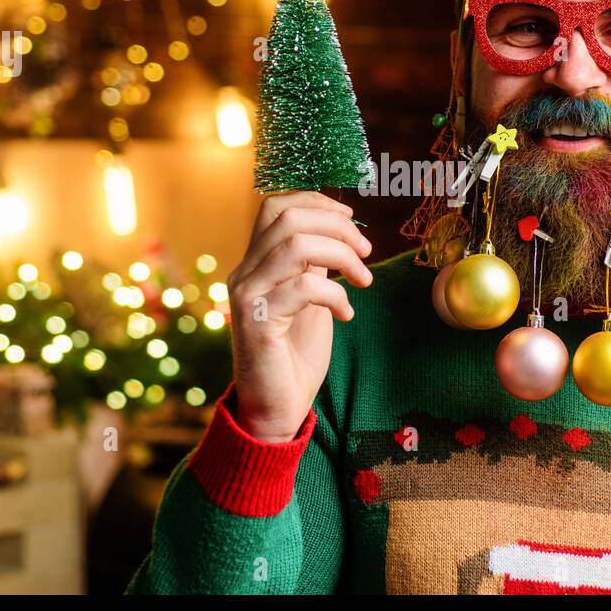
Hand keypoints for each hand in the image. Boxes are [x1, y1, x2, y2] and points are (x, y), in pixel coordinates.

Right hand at [226, 191, 371, 441]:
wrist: (276, 409)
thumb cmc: (294, 355)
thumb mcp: (309, 298)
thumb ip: (312, 264)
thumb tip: (336, 229)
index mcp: (254, 263)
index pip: (274, 206)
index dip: (315, 202)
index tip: (351, 217)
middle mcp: (243, 274)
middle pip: (287, 218)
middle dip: (336, 226)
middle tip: (366, 251)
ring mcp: (246, 296)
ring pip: (296, 245)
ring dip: (342, 256)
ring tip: (363, 280)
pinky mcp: (257, 322)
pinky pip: (304, 287)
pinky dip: (336, 295)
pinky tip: (346, 315)